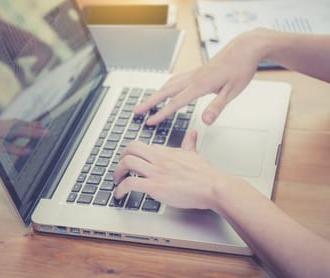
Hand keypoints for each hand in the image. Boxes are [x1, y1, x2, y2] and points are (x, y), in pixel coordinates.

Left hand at [113, 130, 230, 209]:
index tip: (130, 160)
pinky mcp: (155, 186)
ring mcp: (156, 171)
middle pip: (130, 148)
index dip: (132, 153)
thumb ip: (190, 143)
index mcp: (166, 152)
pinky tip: (119, 195)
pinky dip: (120, 189)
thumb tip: (193, 133)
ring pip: (127, 163)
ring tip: (116, 181)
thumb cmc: (206, 174)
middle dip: (121, 158)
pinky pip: (130, 184)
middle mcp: (158, 159)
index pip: (142, 146)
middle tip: (120, 168)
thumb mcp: (195, 154)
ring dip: (117, 173)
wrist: (213, 186)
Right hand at [134, 29, 265, 125]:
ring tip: (146, 104)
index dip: (161, 113)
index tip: (149, 122)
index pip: (176, 102)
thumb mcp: (233, 91)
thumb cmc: (241, 68)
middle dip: (149, 102)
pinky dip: (166, 87)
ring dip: (156, 94)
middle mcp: (194, 77)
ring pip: (169, 83)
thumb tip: (205, 121)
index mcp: (201, 84)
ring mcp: (194, 73)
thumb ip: (217, 107)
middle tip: (136, 111)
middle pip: (166, 91)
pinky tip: (166, 91)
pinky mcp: (197, 71)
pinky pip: (176, 79)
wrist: (245, 47)